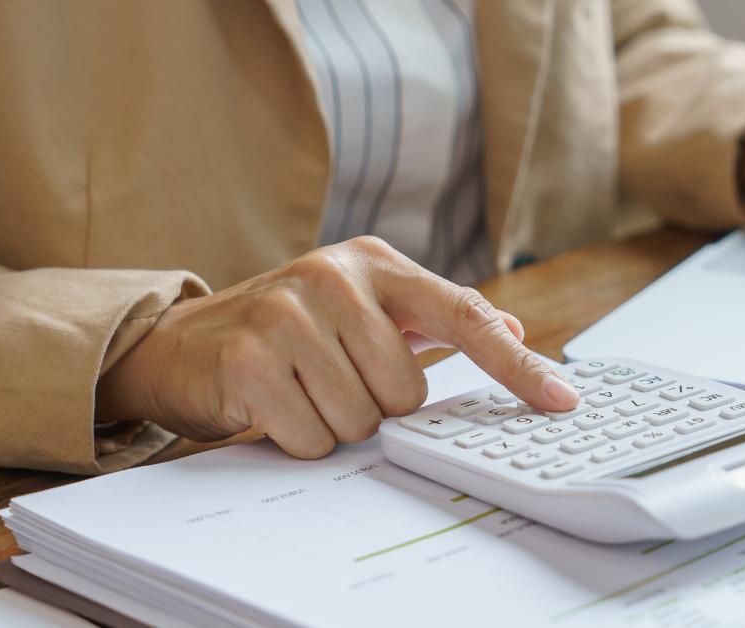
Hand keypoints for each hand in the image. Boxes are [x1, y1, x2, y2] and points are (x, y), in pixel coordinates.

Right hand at [96, 237, 580, 458]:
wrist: (182, 343)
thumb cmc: (286, 330)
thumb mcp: (362, 308)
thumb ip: (434, 319)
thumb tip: (512, 330)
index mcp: (375, 263)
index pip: (464, 314)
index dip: (517, 364)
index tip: (562, 399)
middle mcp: (334, 277)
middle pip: (407, 392)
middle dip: (374, 405)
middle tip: (332, 381)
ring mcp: (289, 314)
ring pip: (362, 419)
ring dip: (333, 423)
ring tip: (300, 389)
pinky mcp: (251, 359)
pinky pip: (313, 437)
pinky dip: (298, 437)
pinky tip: (273, 405)